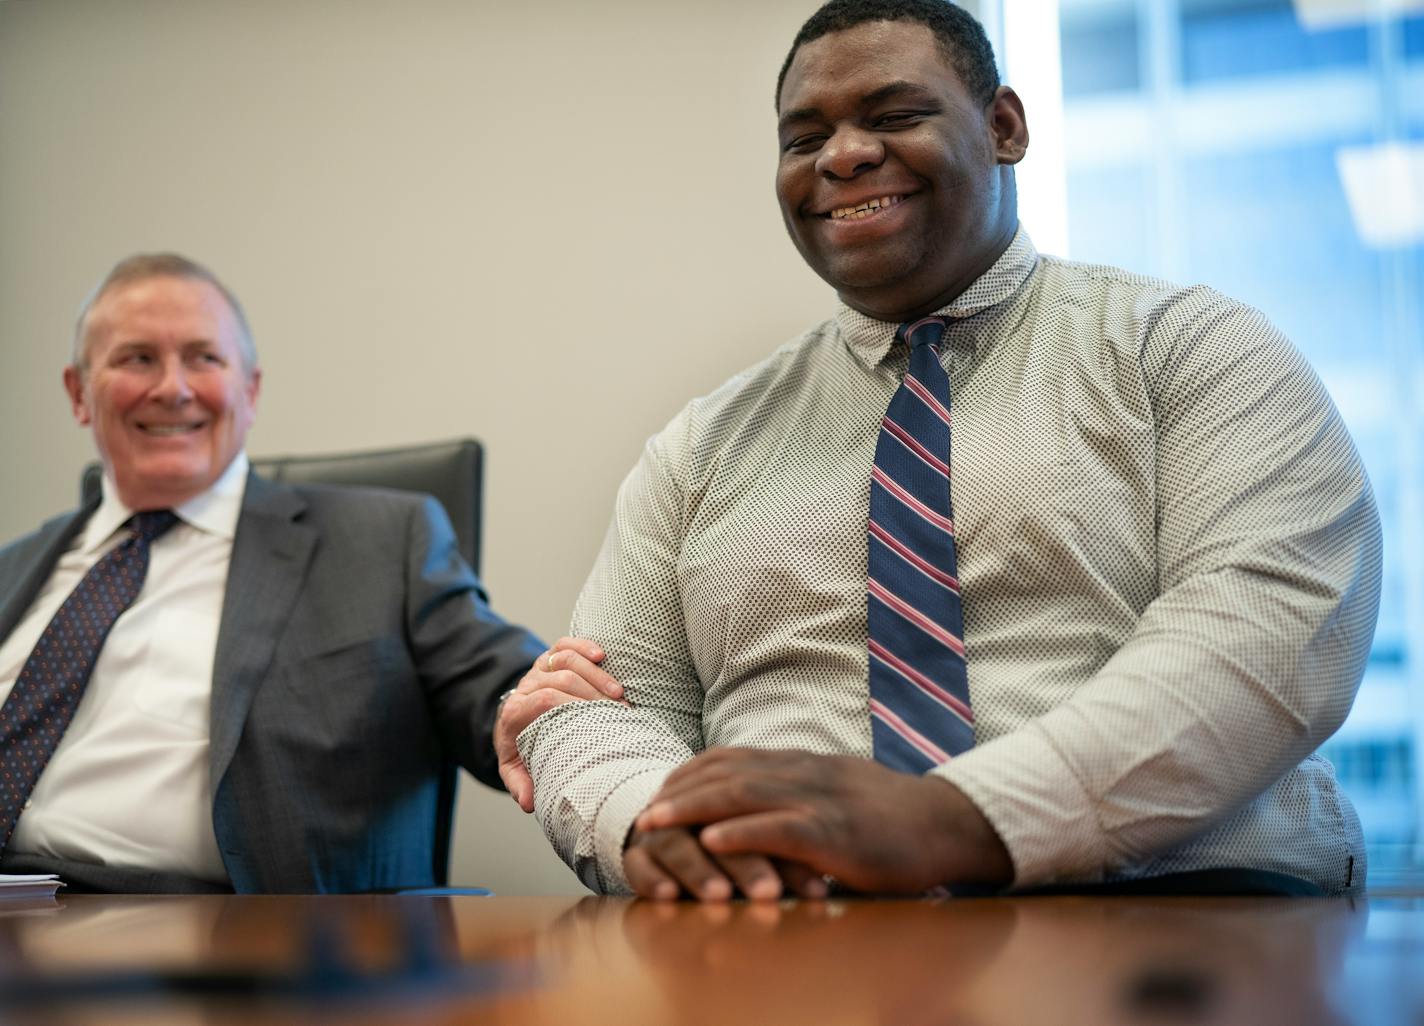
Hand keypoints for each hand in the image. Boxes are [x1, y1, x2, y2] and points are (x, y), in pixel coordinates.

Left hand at [497, 637, 623, 811]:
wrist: (514, 719)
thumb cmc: (522, 745)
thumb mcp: (516, 767)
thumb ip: (520, 783)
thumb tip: (530, 803)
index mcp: (514, 713)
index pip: (543, 701)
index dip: (572, 707)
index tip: (598, 722)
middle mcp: (525, 686)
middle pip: (560, 679)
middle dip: (592, 694)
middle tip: (617, 712)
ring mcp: (538, 668)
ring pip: (565, 658)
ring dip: (595, 674)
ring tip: (618, 694)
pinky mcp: (550, 656)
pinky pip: (566, 643)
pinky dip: (584, 646)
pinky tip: (601, 656)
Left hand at [634, 748, 1012, 893]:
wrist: (948, 823)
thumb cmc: (891, 818)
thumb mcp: (836, 794)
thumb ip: (798, 795)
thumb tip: (758, 809)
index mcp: (802, 764)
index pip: (730, 757)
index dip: (688, 775)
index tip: (656, 792)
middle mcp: (803, 772)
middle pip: (726, 771)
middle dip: (677, 791)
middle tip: (640, 811)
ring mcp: (820, 799)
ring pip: (743, 793)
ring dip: (692, 808)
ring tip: (655, 823)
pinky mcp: (837, 832)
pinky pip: (781, 828)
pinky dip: (742, 832)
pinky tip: (712, 842)